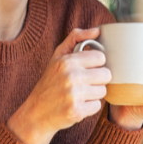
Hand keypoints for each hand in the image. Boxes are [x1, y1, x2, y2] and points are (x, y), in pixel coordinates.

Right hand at [7, 28, 110, 143]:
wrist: (36, 112)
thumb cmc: (50, 82)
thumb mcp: (57, 57)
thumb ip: (75, 38)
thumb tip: (97, 30)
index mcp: (67, 61)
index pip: (100, 57)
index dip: (95, 64)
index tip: (87, 68)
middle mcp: (71, 77)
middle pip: (106, 75)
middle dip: (97, 79)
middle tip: (84, 83)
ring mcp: (74, 95)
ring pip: (103, 91)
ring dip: (94, 94)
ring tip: (79, 94)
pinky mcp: (77, 111)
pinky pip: (97, 106)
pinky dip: (89, 107)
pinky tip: (77, 105)